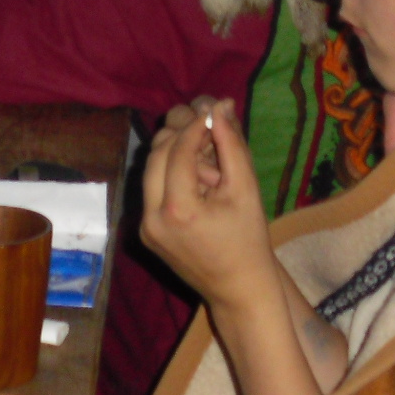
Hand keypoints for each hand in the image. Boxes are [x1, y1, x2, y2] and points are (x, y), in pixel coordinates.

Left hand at [140, 98, 275, 311]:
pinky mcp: (146, 232)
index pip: (178, 151)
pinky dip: (171, 174)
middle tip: (206, 123)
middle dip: (180, 134)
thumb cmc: (249, 240)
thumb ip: (232, 145)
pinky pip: (153, 190)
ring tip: (207, 149)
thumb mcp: (246, 190)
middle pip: (156, 155)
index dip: (195, 126)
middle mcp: (152, 218)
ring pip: (150, 170)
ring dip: (175, 152)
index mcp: (178, 211)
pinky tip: (198, 173)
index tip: (213, 111)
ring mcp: (145, 227)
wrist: (240, 288)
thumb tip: (220, 106)